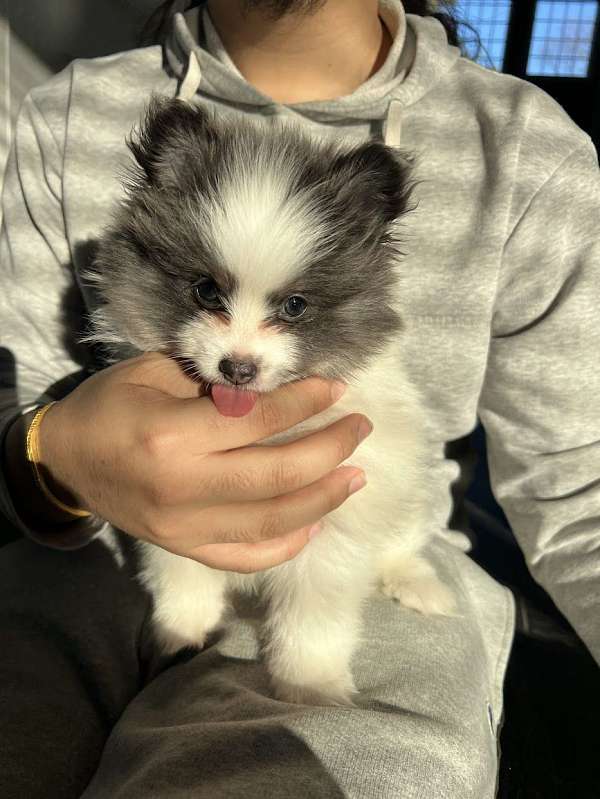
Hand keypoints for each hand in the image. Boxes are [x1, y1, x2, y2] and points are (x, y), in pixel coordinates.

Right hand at [39, 352, 370, 571]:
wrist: (65, 458)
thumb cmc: (112, 405)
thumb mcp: (156, 373)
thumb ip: (215, 382)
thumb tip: (278, 387)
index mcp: (173, 437)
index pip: (259, 421)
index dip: (305, 402)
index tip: (336, 389)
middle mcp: (183, 489)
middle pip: (278, 477)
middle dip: (330, 451)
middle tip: (360, 430)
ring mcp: (184, 528)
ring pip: (272, 523)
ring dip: (323, 499)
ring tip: (355, 477)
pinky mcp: (184, 548)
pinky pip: (245, 557)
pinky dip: (286, 544)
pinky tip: (313, 522)